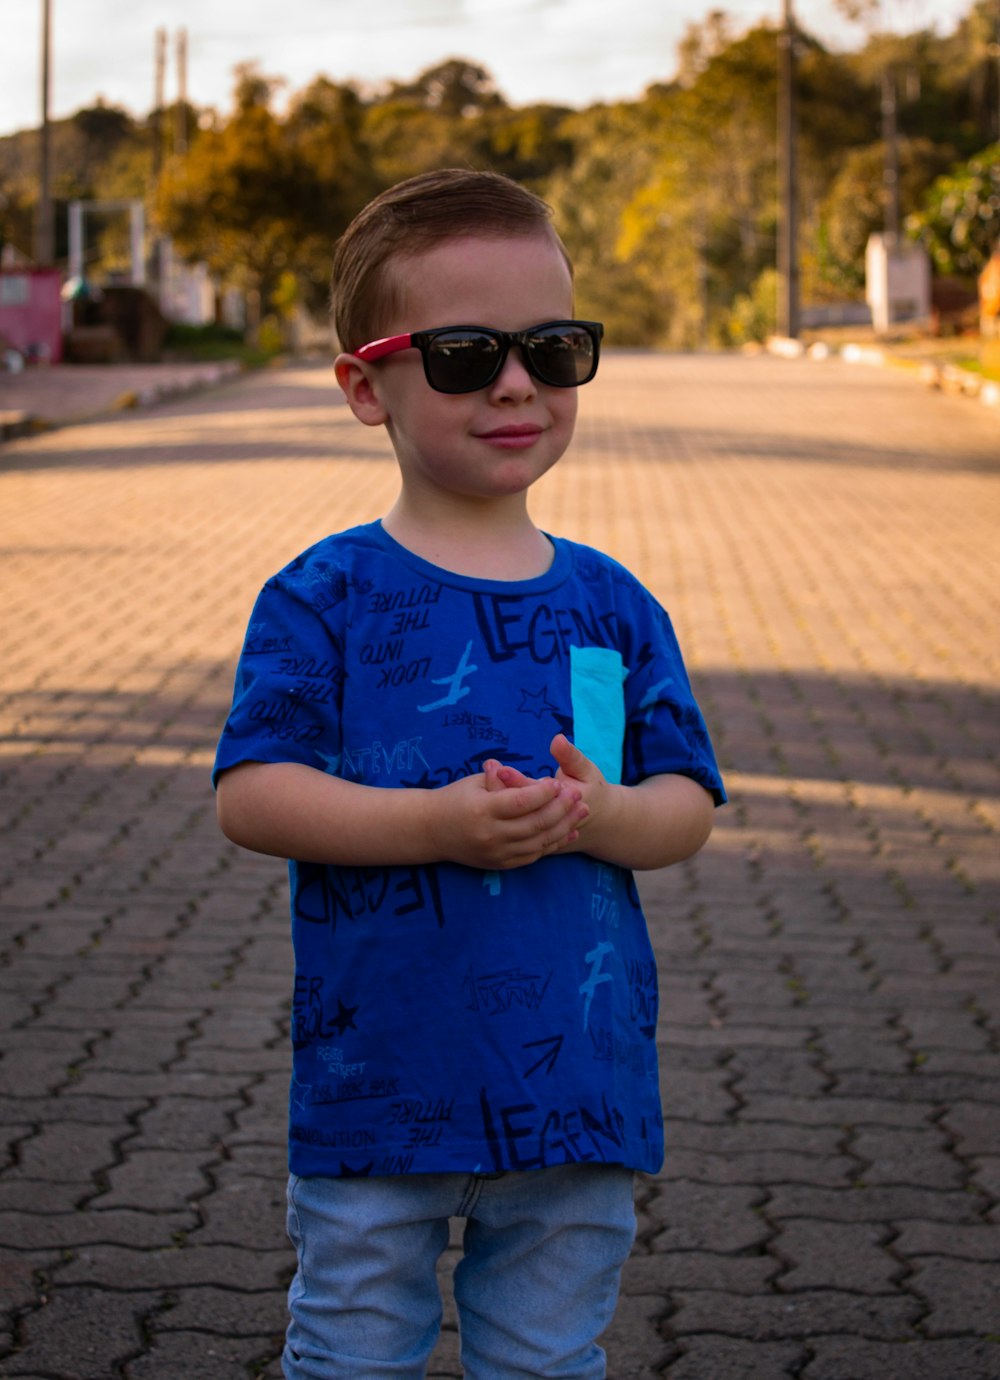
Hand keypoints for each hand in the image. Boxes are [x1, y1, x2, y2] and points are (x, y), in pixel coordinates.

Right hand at [428, 766, 587, 870]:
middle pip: (535, 823)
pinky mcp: (500, 864)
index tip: (558, 782)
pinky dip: (553, 844)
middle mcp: (491, 834)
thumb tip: (536, 779)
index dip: (543, 792)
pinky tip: (568, 832)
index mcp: (483, 810)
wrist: (431, 831)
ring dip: (564, 826)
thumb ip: (504, 780)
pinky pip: (533, 855)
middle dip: (561, 808)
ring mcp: (496, 853)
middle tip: (578, 796)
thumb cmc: (455, 798)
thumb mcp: (475, 782)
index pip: (521, 801)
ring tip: (581, 812)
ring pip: (539, 842)